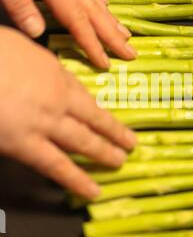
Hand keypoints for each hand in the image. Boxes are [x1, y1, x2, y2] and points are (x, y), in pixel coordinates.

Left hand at [0, 0, 135, 68]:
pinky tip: (104, 4)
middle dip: (113, 35)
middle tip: (131, 53)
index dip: (92, 44)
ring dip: (111, 19)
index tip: (105, 62)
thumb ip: (18, 2)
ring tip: (125, 35)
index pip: (77, 19)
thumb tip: (38, 32)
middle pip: (94, 10)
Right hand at [0, 28, 136, 197]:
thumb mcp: (18, 44)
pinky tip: (93, 191)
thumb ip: (34, 60)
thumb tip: (38, 67)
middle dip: (113, 131)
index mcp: (53, 72)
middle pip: (93, 117)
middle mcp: (57, 99)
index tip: (105, 114)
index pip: (81, 91)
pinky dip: (77, 180)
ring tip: (120, 161)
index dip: (96, 106)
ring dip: (105, 152)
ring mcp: (46, 123)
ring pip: (83, 141)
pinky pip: (57, 166)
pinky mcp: (26, 146)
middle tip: (131, 143)